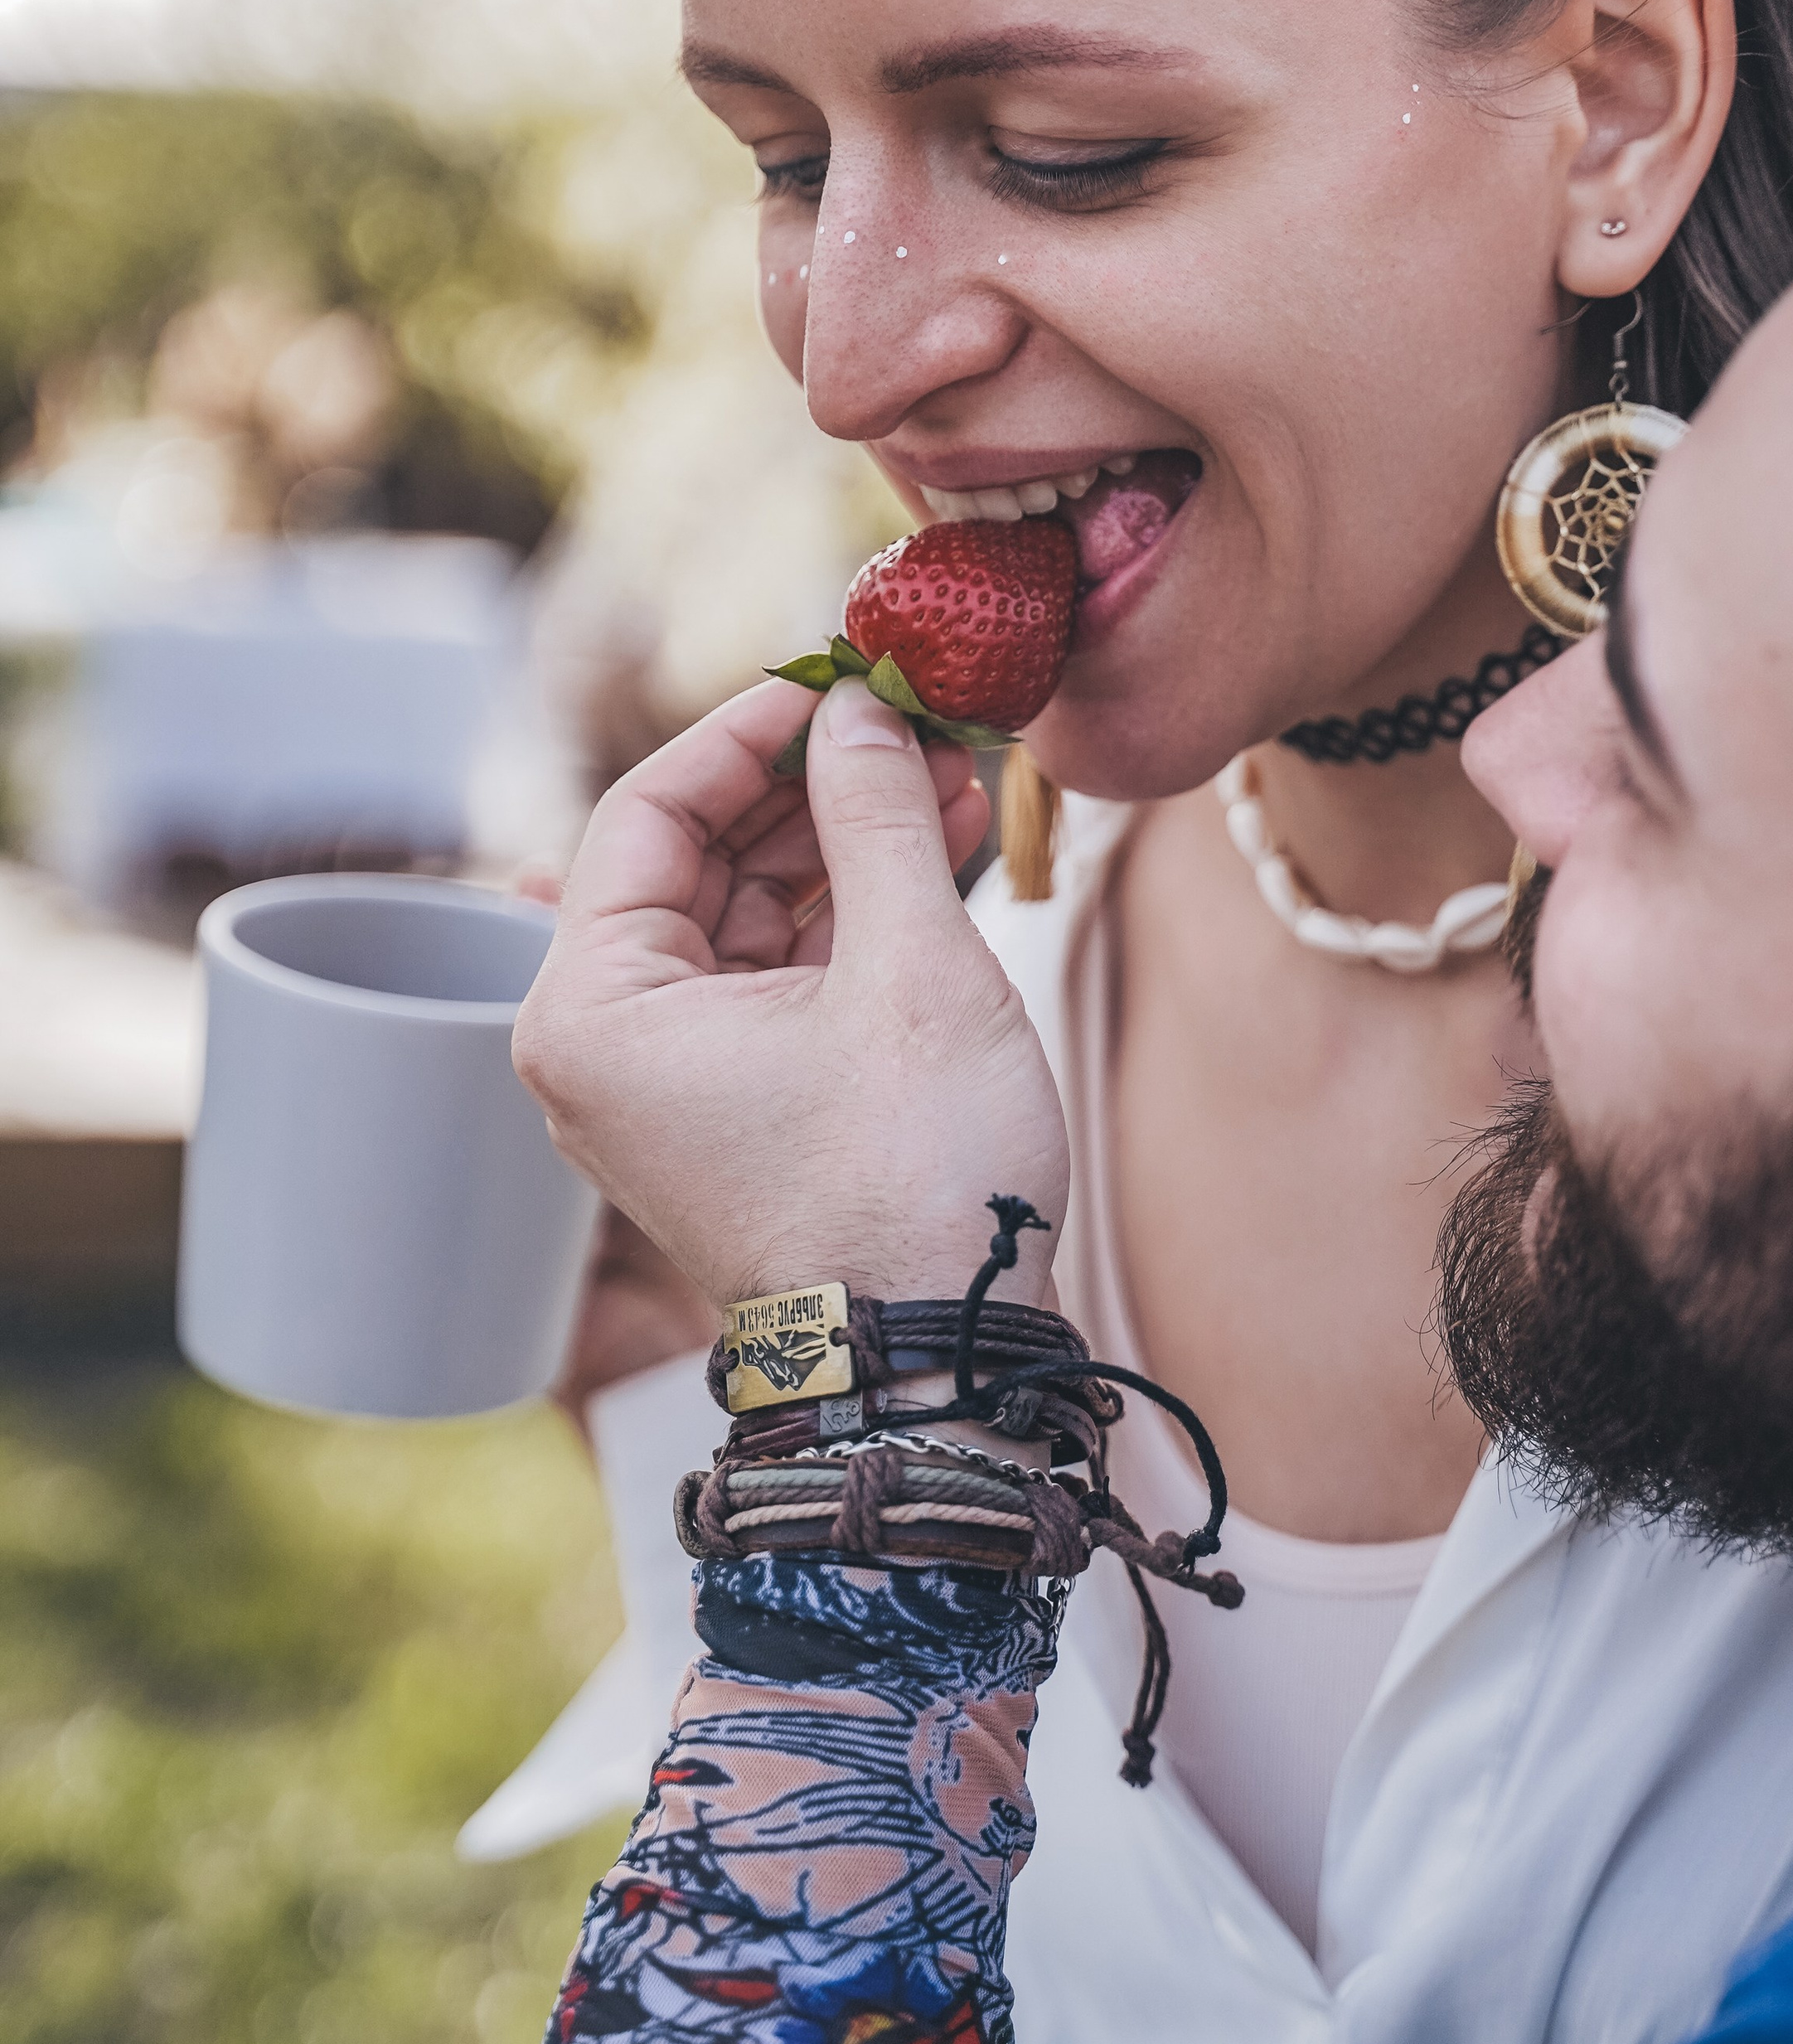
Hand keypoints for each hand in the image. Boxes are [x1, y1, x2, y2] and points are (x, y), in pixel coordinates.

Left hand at [513, 676, 1069, 1309]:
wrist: (942, 1366)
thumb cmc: (910, 1182)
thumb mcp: (908, 968)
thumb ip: (875, 818)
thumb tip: (862, 711)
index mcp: (591, 1011)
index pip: (645, 812)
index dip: (748, 730)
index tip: (839, 677)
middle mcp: (603, 1046)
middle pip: (695, 858)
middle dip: (810, 782)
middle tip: (912, 716)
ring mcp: (667, 1083)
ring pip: (745, 913)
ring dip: (844, 841)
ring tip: (949, 769)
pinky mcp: (734, 1107)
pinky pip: (774, 976)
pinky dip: (848, 916)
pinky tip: (938, 843)